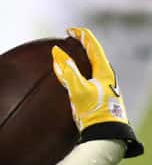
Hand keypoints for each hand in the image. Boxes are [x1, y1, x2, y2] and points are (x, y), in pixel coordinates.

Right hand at [52, 27, 143, 157]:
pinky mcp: (100, 95)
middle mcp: (107, 76)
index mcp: (104, 71)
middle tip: (71, 39)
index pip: (93, 46)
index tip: (70, 30)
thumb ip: (67, 71)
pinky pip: (90, 75)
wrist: (105, 134)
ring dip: (82, 57)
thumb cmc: (94, 111)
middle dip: (83, 44)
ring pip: (94, 65)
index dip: (82, 36)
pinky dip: (81, 70)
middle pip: (95, 54)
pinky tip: (75, 77)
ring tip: (72, 54)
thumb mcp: (78, 90)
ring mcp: (105, 87)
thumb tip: (56, 52)